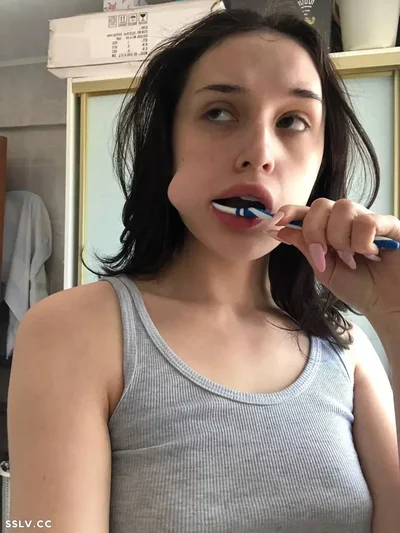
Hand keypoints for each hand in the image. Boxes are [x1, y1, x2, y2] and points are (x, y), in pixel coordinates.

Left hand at [266, 198, 399, 320]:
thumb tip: (278, 229)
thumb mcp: (323, 269)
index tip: (274, 221)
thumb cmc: (360, 289)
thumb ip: (305, 246)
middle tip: (324, 254)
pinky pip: (368, 221)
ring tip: (353, 258)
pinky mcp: (391, 224)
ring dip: (341, 239)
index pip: (307, 210)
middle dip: (316, 231)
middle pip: (321, 205)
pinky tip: (374, 254)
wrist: (388, 305)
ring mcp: (369, 219)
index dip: (290, 211)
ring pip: (343, 208)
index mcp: (331, 230)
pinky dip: (364, 242)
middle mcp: (349, 220)